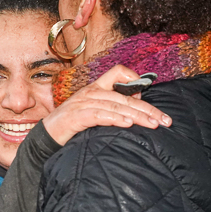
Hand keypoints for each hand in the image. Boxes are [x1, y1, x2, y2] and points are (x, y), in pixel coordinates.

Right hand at [42, 65, 172, 145]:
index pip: (117, 71)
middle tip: (165, 120)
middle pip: (124, 95)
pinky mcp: (75, 117)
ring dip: (137, 115)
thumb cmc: (71, 127)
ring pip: (115, 105)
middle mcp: (89, 92)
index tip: (148, 95)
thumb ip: (111, 109)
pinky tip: (127, 124)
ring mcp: (81, 103)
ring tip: (153, 124)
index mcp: (94, 88)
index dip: (134, 79)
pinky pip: (99, 115)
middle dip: (147, 108)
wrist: (45, 139)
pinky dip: (114, 119)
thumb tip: (135, 111)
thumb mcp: (93, 113)